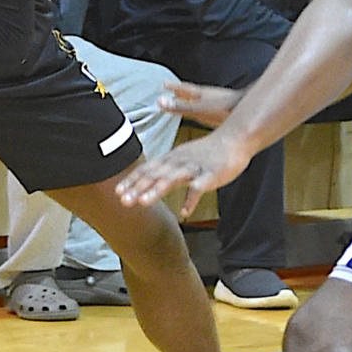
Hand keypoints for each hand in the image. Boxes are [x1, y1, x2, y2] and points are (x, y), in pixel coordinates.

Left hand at [117, 130, 251, 219]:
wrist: (234, 139)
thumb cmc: (207, 151)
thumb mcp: (182, 156)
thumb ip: (166, 168)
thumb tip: (149, 180)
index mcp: (171, 158)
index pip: (147, 169)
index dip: (132, 180)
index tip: (118, 192)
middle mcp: (179, 162)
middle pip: (155, 175)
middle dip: (138, 188)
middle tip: (123, 201)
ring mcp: (194, 168)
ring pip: (172, 178)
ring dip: (156, 190)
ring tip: (143, 202)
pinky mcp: (210, 174)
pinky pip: (199, 187)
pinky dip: (191, 200)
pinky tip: (184, 212)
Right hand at [158, 79, 242, 127]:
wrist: (247, 110)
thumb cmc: (225, 108)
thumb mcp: (197, 109)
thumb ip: (179, 107)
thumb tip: (161, 101)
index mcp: (200, 94)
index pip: (183, 88)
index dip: (173, 86)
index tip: (164, 83)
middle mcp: (208, 96)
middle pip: (191, 92)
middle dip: (181, 91)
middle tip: (172, 89)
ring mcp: (217, 102)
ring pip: (200, 98)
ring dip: (192, 98)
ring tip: (187, 99)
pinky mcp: (224, 110)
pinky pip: (209, 106)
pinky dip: (203, 107)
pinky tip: (206, 112)